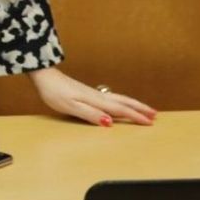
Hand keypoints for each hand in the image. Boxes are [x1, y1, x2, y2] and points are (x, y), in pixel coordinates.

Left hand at [28, 67, 156, 126]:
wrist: (44, 76)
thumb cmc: (54, 92)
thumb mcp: (71, 106)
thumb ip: (90, 114)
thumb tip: (110, 122)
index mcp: (96, 100)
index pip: (120, 110)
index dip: (136, 116)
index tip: (150, 123)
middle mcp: (97, 96)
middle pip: (124, 102)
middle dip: (140, 108)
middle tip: (155, 115)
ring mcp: (93, 93)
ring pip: (118, 99)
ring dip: (132, 104)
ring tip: (143, 109)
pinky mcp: (87, 92)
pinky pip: (111, 98)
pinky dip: (121, 102)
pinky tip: (119, 104)